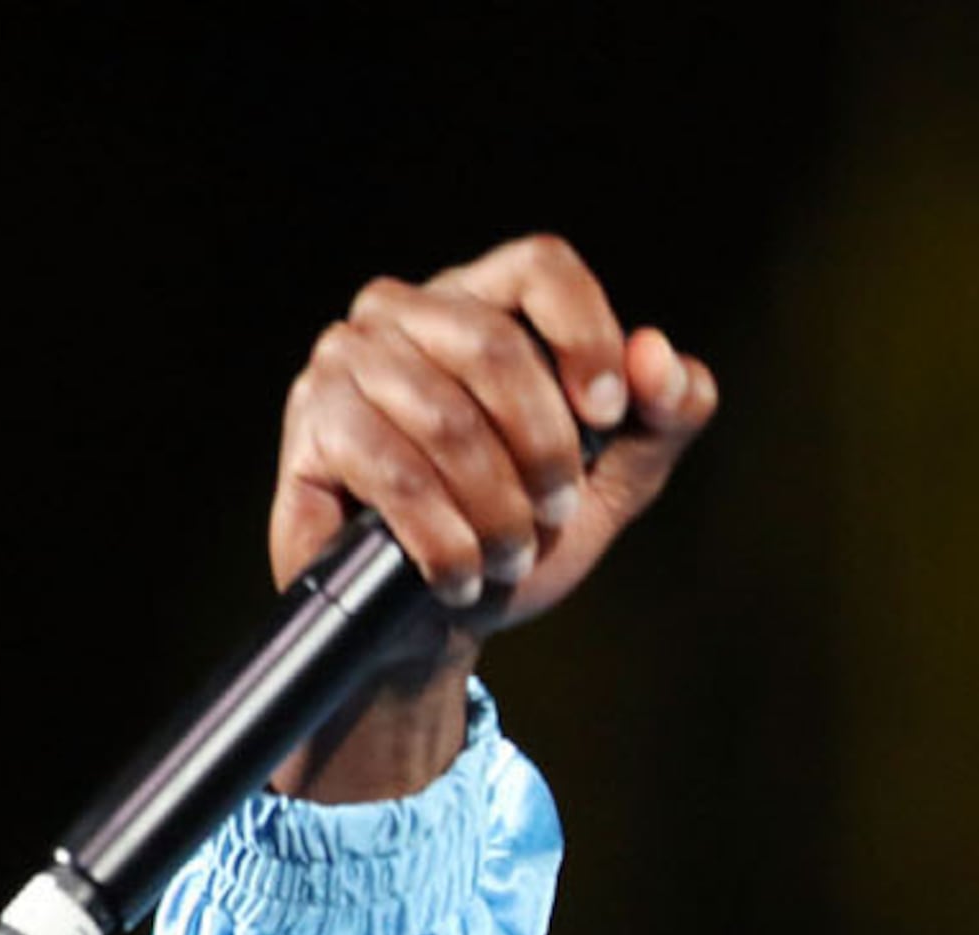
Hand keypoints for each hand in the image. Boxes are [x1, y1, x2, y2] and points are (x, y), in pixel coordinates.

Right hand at [269, 234, 718, 798]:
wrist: (435, 622)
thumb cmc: (516, 537)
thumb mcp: (608, 484)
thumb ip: (658, 421)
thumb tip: (666, 363)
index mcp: (482, 307)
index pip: (540, 268)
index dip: (587, 338)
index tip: (609, 417)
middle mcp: (403, 314)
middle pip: (493, 346)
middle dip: (545, 450)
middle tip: (555, 514)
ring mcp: (346, 362)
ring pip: (445, 419)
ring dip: (497, 510)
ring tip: (508, 557)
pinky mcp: (312, 427)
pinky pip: (396, 475)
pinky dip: (447, 543)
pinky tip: (460, 576)